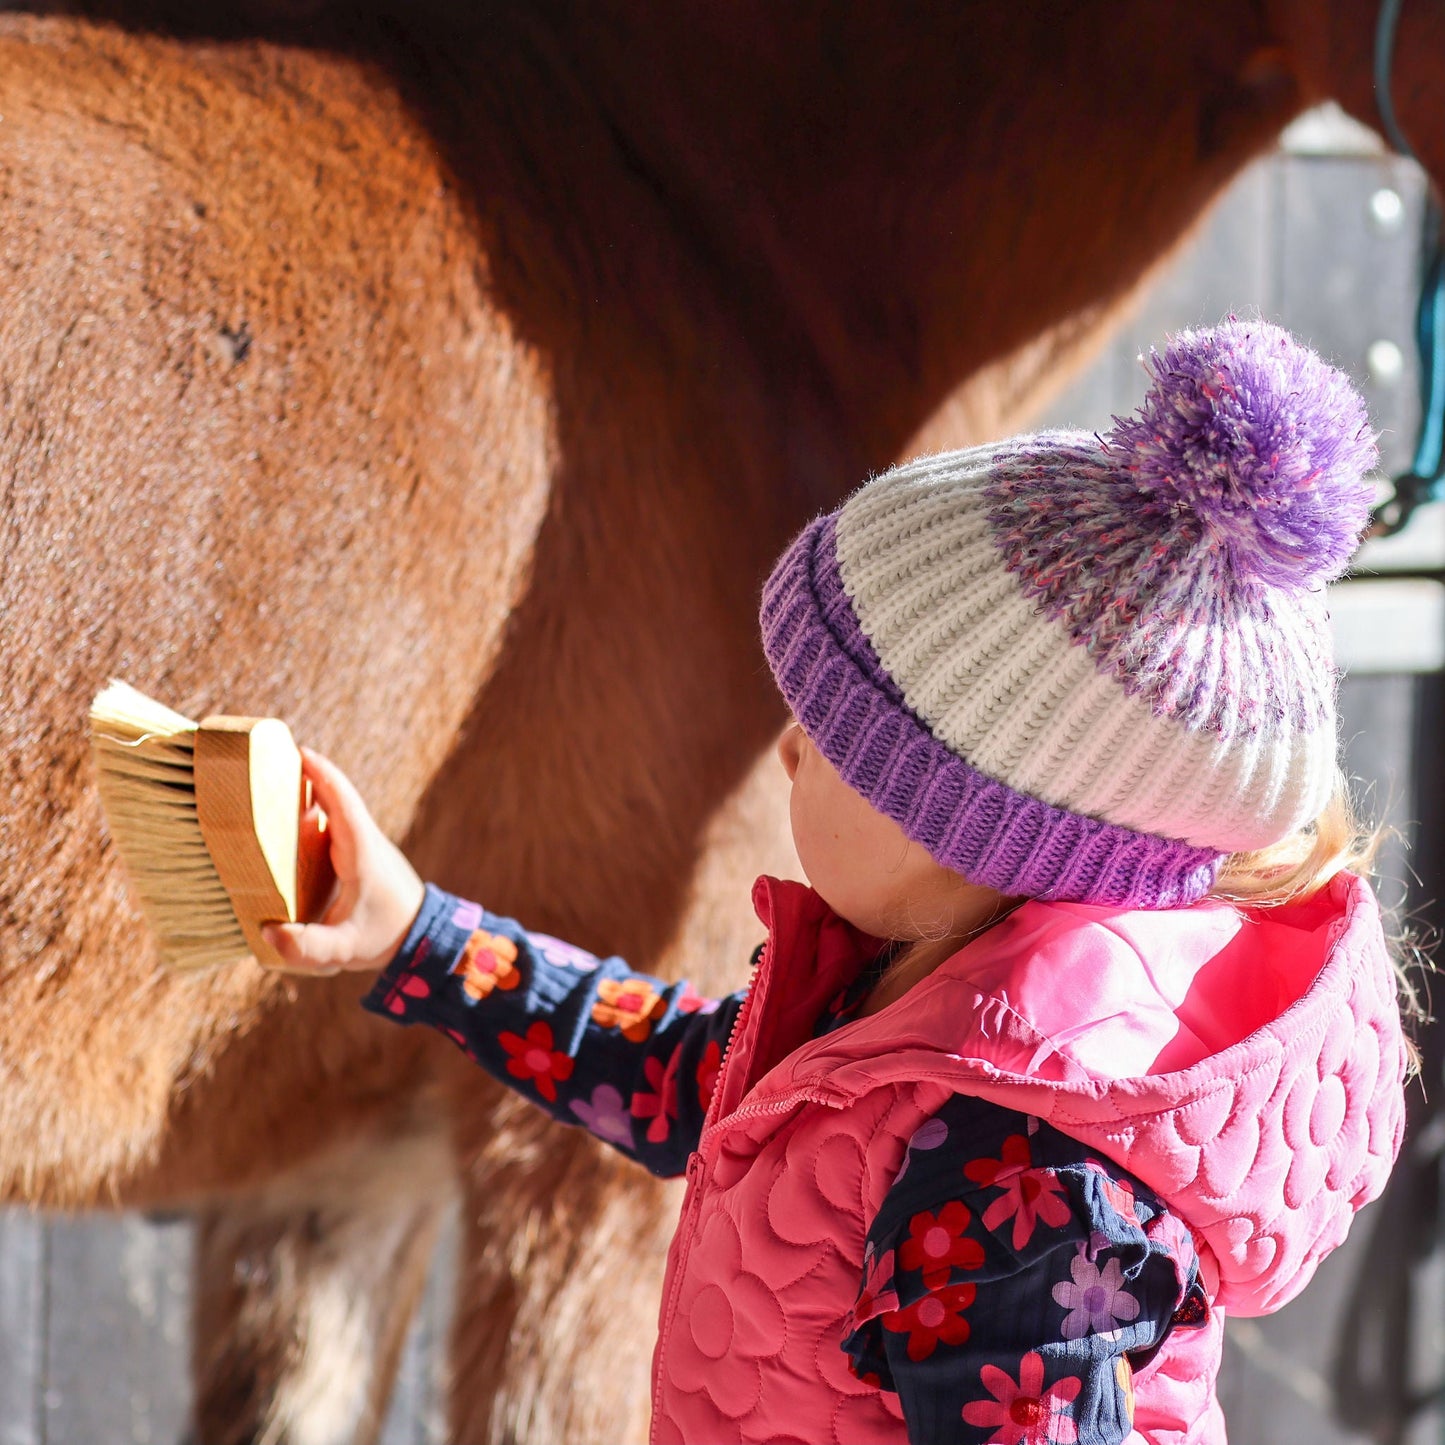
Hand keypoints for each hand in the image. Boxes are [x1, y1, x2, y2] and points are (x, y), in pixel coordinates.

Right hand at [262, 748, 424, 974]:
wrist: (419, 934)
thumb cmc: (384, 936)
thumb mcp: (344, 950)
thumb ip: (308, 947)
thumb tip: (268, 932)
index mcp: (362, 855)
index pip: (345, 806)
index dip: (325, 777)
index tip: (304, 752)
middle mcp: (365, 840)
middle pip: (339, 796)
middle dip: (311, 772)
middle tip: (274, 753)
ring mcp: (364, 842)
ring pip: (339, 804)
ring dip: (313, 785)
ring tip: (275, 771)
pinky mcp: (359, 849)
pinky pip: (337, 817)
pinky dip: (317, 804)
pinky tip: (290, 807)